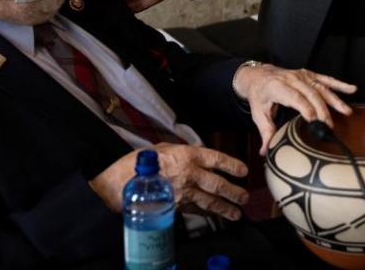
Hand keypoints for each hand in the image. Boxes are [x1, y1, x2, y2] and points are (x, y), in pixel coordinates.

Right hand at [88, 143, 248, 220]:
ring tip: (236, 213)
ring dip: (225, 207)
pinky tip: (214, 217)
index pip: (216, 159)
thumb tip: (196, 155)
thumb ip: (183, 152)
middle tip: (244, 196)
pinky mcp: (175, 207)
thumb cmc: (139, 162)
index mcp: (187, 155)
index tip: (243, 170)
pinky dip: (206, 214)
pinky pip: (195, 210)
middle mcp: (189, 173)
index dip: (232, 165)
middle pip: (218, 184)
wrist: (120, 181)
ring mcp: (183, 192)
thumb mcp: (164, 148)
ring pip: (210, 201)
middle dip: (234, 191)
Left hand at [233, 64, 356, 155]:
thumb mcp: (258, 114)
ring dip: (334, 100)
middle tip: (329, 126)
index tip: (315, 122)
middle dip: (322, 110)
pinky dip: (339, 84)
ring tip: (346, 112)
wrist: (257, 76)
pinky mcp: (308, 74)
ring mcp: (301, 75)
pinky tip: (352, 89)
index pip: (295, 97)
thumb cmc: (258, 96)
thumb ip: (265, 132)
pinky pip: (325, 79)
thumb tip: (265, 152)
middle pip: (311, 93)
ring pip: (320, 87)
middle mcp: (291, 78)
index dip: (306, 108)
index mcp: (277, 87)